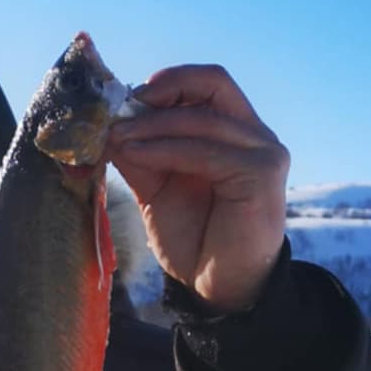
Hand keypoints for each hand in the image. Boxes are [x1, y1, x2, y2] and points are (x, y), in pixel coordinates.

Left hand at [107, 65, 288, 312]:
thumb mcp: (157, 188)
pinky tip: (134, 154)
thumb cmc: (194, 239)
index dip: (165, 83)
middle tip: (117, 110)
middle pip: (212, 82)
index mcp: (232, 132)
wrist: (217, 288)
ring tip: (114, 137)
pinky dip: (164, 148)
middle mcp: (253, 135)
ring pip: (201, 117)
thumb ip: (141, 154)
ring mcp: (262, 152)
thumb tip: (107, 124)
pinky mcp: (261, 173)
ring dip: (151, 124)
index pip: (205, 83)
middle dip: (160, 91)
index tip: (122, 101)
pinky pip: (204, 149)